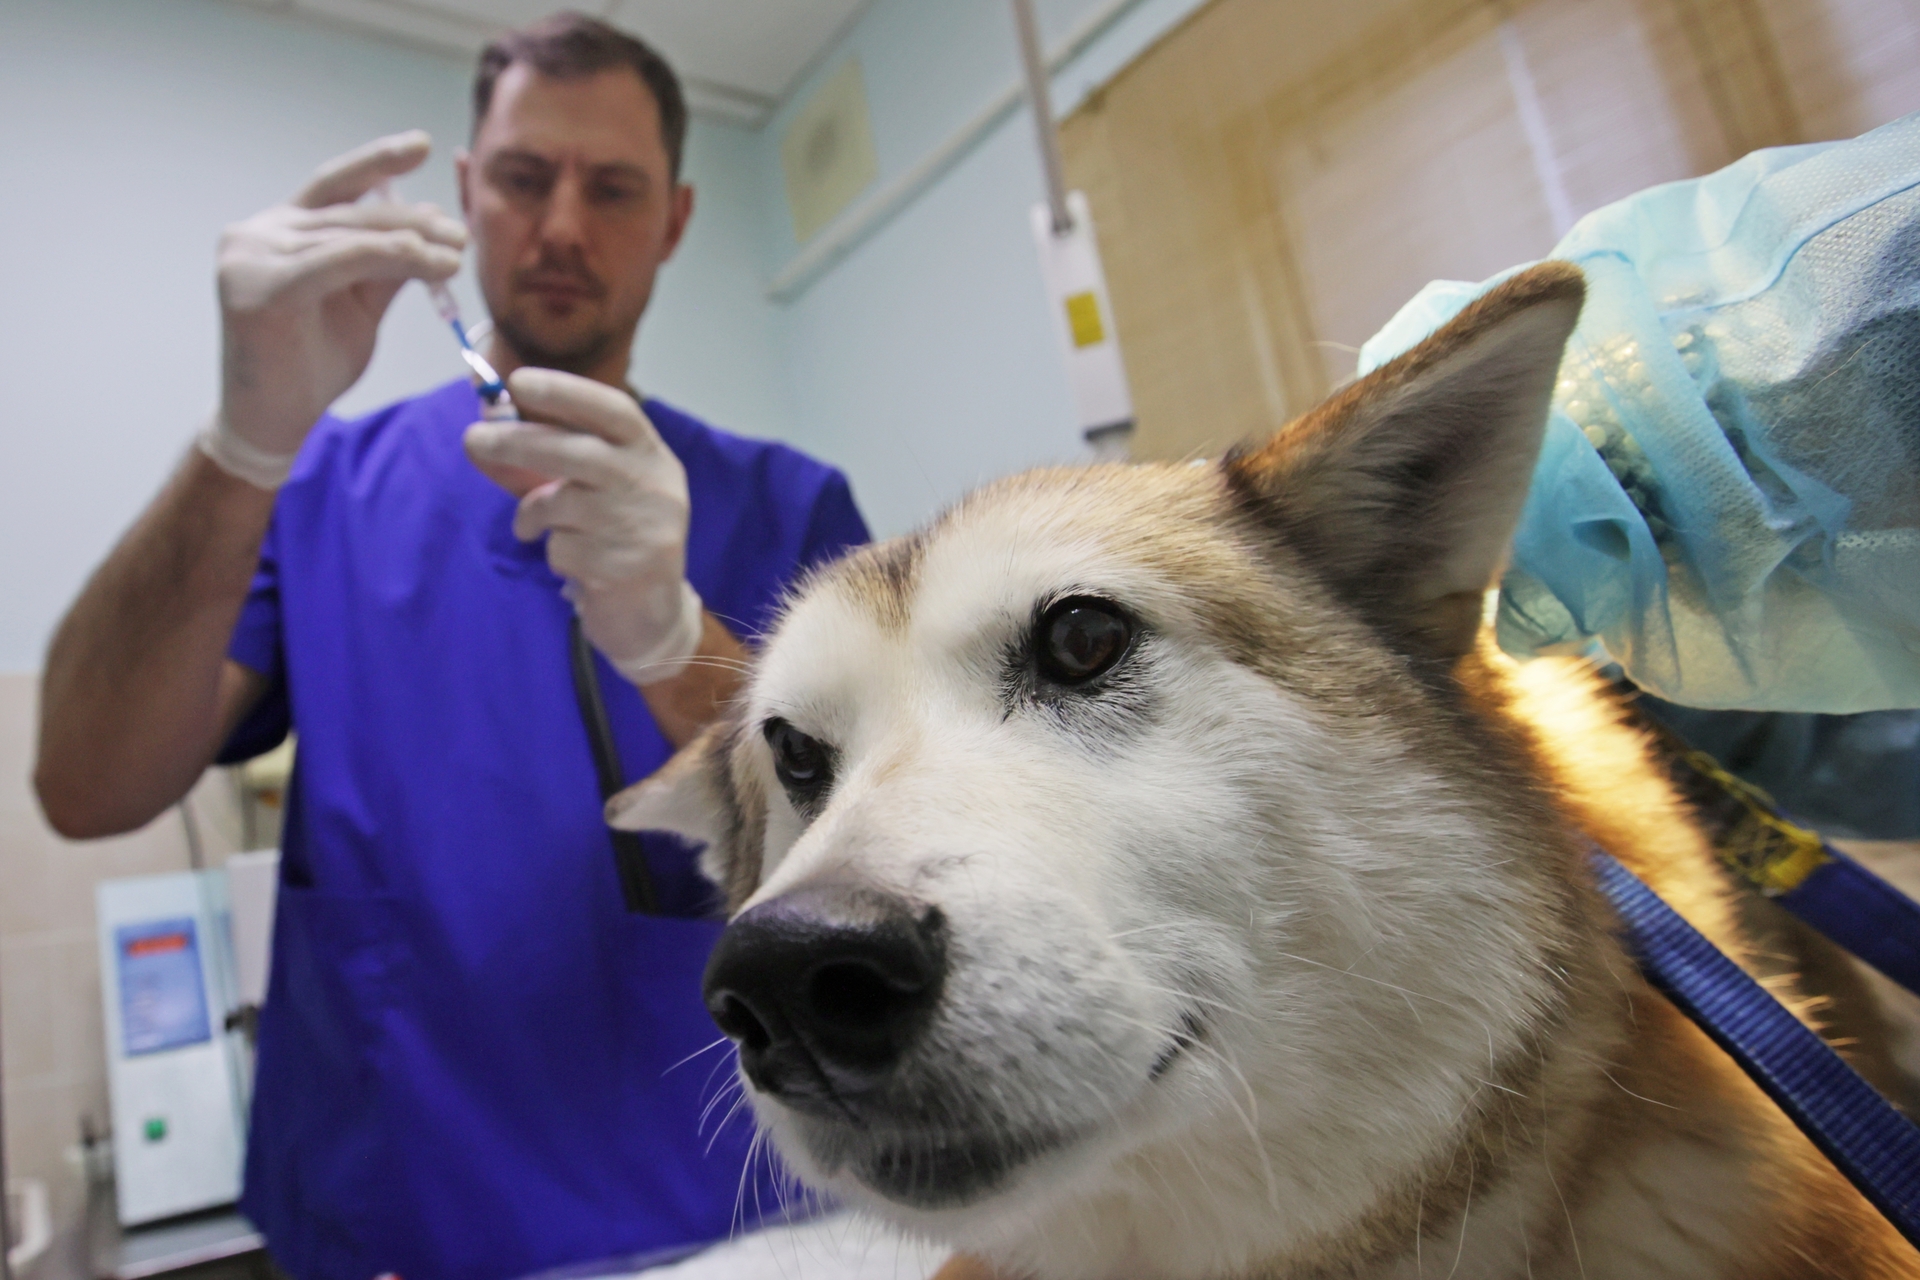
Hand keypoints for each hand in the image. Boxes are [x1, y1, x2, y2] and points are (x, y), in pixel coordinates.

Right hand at [207, 131, 466, 486]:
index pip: (335, 184)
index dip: (378, 162)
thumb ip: (387, 263)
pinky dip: (389, 256)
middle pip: (353, 212)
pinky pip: (338, 260)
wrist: (275, 421)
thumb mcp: (360, 303)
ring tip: (457, 252)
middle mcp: (258, 233)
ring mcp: (251, 255)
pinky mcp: (258, 286)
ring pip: (353, 235)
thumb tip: (430, 218)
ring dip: (414, 241)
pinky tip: (430, 262)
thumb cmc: (312, 365)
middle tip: (463, 234)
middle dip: (415, 220)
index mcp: (279, 230)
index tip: (424, 145)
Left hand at [463, 369, 704, 684]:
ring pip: (559, 502)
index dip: (566, 392)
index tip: (519, 381)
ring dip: (532, 515)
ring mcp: (640, 528)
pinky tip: (574, 563)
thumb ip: (554, 461)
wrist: (654, 614)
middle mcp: (652, 486)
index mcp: (651, 456)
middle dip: (518, 441)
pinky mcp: (620, 567)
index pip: (615, 411)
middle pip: (577, 452)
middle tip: (474, 438)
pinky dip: (553, 553)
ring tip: (533, 526)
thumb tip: (488, 430)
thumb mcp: (600, 488)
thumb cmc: (618, 536)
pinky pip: (560, 547)